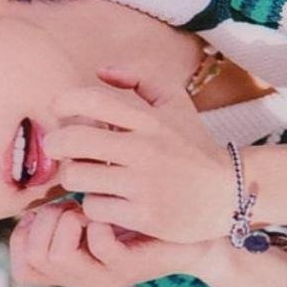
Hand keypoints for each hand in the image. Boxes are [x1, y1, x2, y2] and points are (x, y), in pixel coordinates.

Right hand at [9, 201, 209, 286]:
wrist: (193, 232)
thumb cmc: (140, 214)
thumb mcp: (90, 212)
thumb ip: (60, 210)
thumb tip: (29, 191)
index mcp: (71, 272)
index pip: (22, 268)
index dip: (25, 234)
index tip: (51, 211)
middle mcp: (83, 281)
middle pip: (36, 258)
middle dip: (47, 221)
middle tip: (74, 206)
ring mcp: (105, 278)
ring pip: (58, 255)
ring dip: (68, 220)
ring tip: (89, 209)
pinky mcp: (128, 268)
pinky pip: (97, 242)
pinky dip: (99, 220)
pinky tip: (112, 212)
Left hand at [43, 67, 232, 243]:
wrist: (230, 194)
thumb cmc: (193, 146)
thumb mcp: (175, 104)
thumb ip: (139, 80)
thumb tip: (101, 70)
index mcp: (149, 119)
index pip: (92, 99)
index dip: (65, 102)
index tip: (60, 111)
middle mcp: (145, 149)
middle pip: (73, 140)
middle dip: (56, 144)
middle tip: (60, 150)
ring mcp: (144, 184)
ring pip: (77, 177)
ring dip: (75, 178)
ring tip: (87, 178)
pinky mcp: (145, 216)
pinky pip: (94, 208)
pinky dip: (94, 207)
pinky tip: (105, 203)